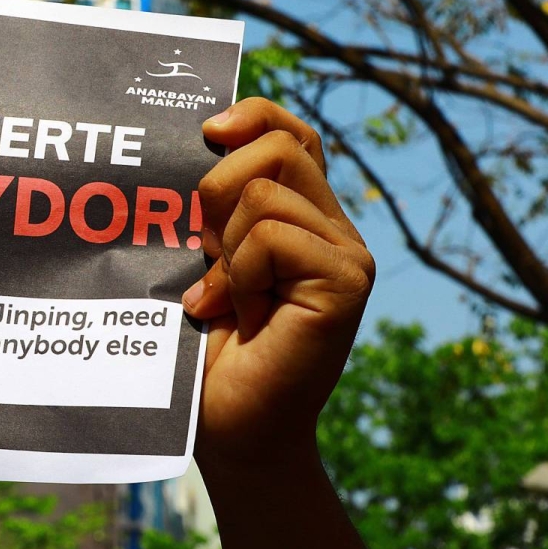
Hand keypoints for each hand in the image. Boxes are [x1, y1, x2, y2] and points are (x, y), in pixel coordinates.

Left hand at [182, 98, 374, 468]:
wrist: (229, 432)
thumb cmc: (203, 353)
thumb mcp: (201, 264)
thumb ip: (212, 210)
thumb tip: (199, 139)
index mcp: (301, 217)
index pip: (291, 133)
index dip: (253, 116)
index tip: (206, 131)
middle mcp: (332, 228)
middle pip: (278, 146)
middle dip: (217, 190)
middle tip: (205, 254)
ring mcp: (347, 254)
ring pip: (267, 191)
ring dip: (225, 248)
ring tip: (226, 300)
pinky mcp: (348, 282)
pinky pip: (272, 235)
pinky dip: (240, 274)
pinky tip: (242, 317)